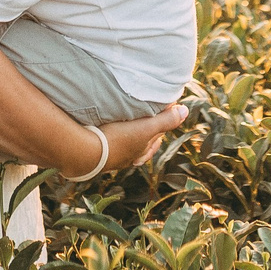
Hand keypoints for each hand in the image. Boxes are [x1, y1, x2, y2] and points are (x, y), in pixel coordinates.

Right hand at [72, 104, 187, 177]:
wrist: (85, 153)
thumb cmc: (118, 141)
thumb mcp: (146, 129)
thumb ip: (165, 121)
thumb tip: (185, 111)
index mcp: (140, 153)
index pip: (155, 140)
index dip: (161, 126)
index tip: (162, 112)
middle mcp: (127, 158)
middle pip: (140, 143)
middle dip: (144, 132)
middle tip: (145, 115)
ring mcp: (111, 156)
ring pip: (124, 145)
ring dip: (126, 134)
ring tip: (124, 121)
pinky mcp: (95, 152)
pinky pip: (107, 142)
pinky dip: (110, 136)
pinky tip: (105, 128)